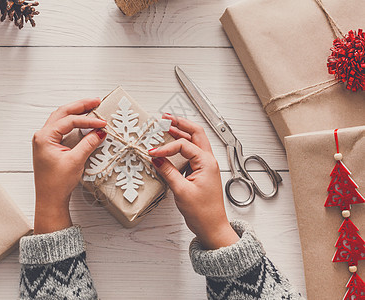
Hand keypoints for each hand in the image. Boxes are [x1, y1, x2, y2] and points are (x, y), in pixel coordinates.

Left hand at [32, 98, 106, 233]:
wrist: (49, 200)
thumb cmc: (56, 184)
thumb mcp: (75, 161)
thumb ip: (88, 143)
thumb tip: (99, 132)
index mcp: (44, 137)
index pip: (69, 121)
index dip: (88, 120)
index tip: (102, 123)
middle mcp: (42, 136)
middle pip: (62, 113)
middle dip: (80, 106)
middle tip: (96, 101)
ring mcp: (45, 140)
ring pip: (61, 118)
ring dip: (76, 112)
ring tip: (91, 107)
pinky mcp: (50, 146)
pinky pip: (62, 128)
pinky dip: (73, 122)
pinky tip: (83, 121)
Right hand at [149, 114, 238, 249]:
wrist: (212, 227)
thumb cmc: (203, 213)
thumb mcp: (181, 191)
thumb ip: (168, 172)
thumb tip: (157, 159)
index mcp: (207, 162)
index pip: (184, 145)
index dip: (166, 146)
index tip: (153, 152)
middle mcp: (208, 161)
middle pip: (195, 133)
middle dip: (180, 123)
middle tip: (165, 117)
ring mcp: (205, 166)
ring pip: (194, 142)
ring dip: (181, 133)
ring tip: (167, 126)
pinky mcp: (200, 172)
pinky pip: (191, 153)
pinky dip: (181, 146)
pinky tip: (171, 146)